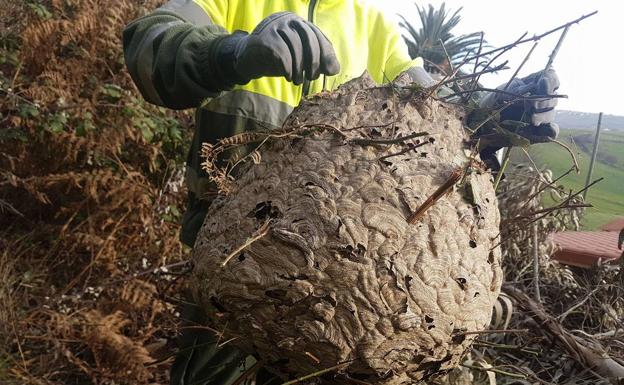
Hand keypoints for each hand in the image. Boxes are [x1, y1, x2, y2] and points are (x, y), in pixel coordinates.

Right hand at [217, 12, 339, 84]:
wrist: (248, 60)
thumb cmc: (277, 59)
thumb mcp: (300, 61)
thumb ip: (317, 62)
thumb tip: (335, 70)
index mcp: (298, 22)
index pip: (317, 36)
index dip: (326, 54)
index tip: (329, 71)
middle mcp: (287, 19)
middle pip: (308, 39)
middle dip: (314, 62)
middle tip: (312, 78)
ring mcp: (274, 26)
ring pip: (295, 47)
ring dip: (299, 68)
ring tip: (297, 81)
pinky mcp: (263, 38)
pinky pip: (281, 53)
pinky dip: (287, 67)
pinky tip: (287, 76)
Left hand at [479, 69, 559, 142]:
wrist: (485, 123)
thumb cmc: (494, 102)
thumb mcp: (500, 92)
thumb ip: (515, 88)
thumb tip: (531, 86)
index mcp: (534, 84)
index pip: (551, 77)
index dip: (550, 80)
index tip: (541, 83)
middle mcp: (541, 98)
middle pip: (552, 97)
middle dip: (543, 101)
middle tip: (530, 106)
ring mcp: (541, 115)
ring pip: (551, 113)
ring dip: (543, 115)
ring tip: (531, 119)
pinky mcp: (539, 130)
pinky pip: (552, 131)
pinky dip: (552, 131)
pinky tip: (546, 131)